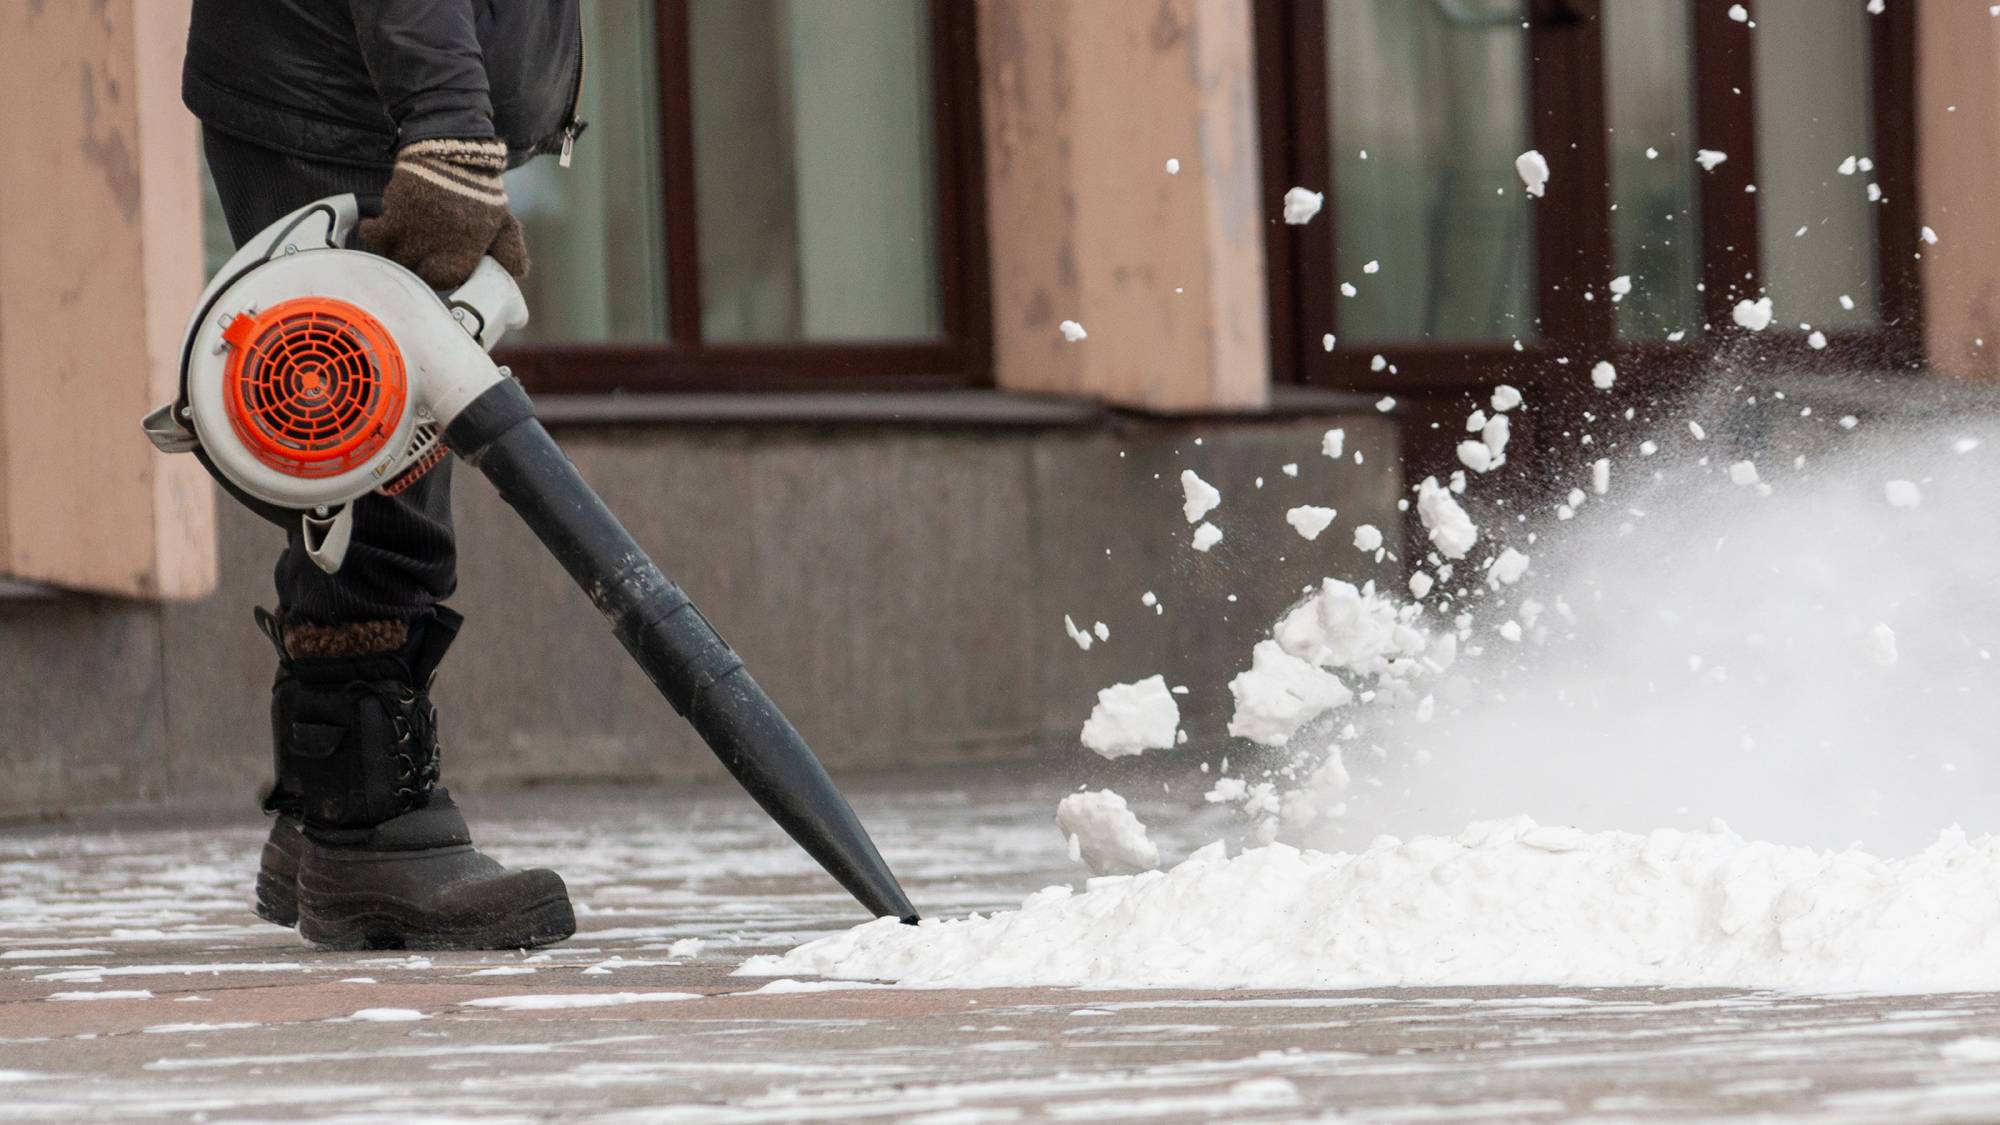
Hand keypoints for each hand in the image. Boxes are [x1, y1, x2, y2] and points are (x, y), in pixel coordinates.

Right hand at [359, 138, 528, 288]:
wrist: (456, 151)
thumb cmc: (480, 189)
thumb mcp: (504, 222)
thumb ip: (509, 251)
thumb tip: (517, 274)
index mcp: (467, 253)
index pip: (444, 281)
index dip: (436, 275)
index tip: (431, 266)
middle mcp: (439, 249)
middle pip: (414, 272)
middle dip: (412, 264)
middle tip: (411, 252)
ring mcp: (415, 233)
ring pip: (392, 256)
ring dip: (391, 249)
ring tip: (395, 239)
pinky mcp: (394, 213)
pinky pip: (373, 234)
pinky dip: (371, 231)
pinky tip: (374, 225)